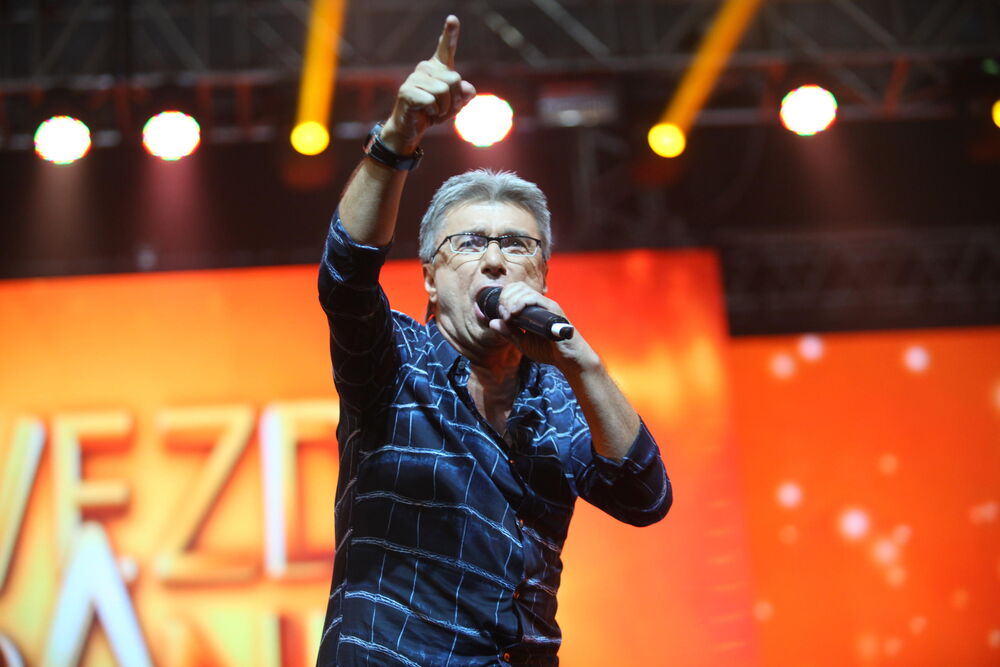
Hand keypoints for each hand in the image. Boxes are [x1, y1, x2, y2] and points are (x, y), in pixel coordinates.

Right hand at [381, 15, 476, 153]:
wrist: (412, 128)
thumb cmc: (433, 113)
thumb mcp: (455, 104)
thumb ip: (465, 94)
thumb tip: (467, 88)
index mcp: (437, 68)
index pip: (445, 48)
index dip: (450, 34)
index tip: (452, 19)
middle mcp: (425, 68)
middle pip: (455, 79)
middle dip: (455, 99)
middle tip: (444, 109)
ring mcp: (414, 78)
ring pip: (444, 91)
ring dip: (444, 108)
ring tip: (435, 112)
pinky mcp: (407, 91)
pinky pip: (432, 101)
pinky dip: (434, 112)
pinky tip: (425, 113)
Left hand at [488, 283, 599, 371]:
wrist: (568, 359)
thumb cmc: (548, 350)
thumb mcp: (522, 342)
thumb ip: (508, 332)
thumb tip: (491, 322)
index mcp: (532, 307)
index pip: (515, 289)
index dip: (503, 298)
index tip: (501, 315)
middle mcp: (539, 303)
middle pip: (517, 286)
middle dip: (505, 299)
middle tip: (505, 316)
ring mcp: (546, 305)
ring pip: (524, 290)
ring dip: (511, 302)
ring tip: (509, 317)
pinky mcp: (553, 310)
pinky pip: (534, 299)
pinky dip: (521, 303)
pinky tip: (515, 314)